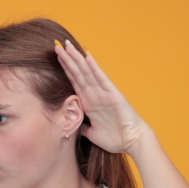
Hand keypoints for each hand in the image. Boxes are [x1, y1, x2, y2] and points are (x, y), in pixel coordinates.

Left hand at [54, 40, 150, 154]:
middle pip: (78, 73)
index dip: (65, 69)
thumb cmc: (114, 138)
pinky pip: (101, 78)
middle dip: (68, 59)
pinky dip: (94, 67)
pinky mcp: (112, 94)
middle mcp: (94, 94)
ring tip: (68, 46)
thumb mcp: (92, 133)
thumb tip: (73, 125)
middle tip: (57, 45)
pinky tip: (87, 56)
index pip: (74, 81)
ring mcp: (103, 92)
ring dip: (77, 59)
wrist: (132, 142)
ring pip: (87, 72)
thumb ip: (82, 127)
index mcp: (88, 102)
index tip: (56, 57)